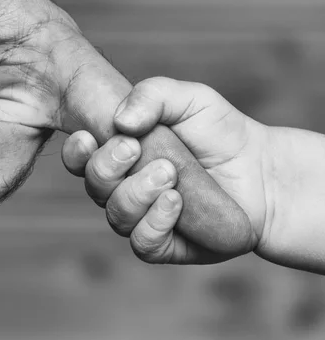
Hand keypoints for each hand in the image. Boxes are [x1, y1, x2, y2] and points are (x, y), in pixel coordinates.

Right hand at [62, 77, 268, 263]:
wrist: (262, 172)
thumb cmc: (220, 134)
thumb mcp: (190, 99)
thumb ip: (152, 94)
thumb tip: (121, 121)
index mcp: (120, 155)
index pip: (80, 159)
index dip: (77, 152)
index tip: (89, 137)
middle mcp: (123, 188)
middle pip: (93, 185)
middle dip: (108, 167)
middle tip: (138, 149)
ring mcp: (141, 218)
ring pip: (115, 214)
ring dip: (137, 192)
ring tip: (170, 174)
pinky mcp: (163, 245)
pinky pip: (141, 242)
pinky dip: (154, 222)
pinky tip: (175, 202)